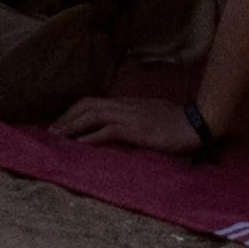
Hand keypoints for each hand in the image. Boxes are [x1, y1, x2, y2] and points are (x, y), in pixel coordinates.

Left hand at [51, 90, 198, 152]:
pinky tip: (78, 146)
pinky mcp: (134, 129)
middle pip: (86, 105)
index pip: (94, 101)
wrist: (197, 123)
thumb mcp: (152, 115)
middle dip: (67, 117)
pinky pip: (105, 131)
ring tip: (57, 137)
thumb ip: (136, 117)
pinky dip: (88, 138)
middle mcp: (123, 105)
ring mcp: (128, 116)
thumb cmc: (178, 122)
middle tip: (52, 131)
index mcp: (127, 103)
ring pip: (91, 116)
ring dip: (72, 126)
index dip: (75, 110)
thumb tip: (124, 126)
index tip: (63, 121)